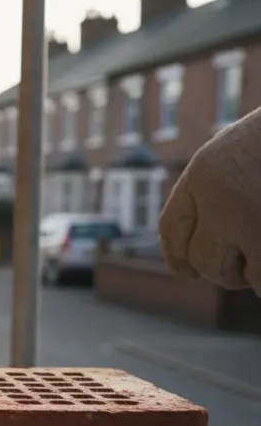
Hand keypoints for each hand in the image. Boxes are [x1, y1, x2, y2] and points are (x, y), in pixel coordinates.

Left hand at [159, 105, 260, 293]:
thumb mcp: (247, 149)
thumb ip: (225, 188)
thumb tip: (212, 245)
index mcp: (206, 172)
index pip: (173, 226)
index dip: (177, 254)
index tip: (187, 270)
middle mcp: (220, 200)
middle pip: (203, 260)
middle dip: (223, 271)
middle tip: (243, 269)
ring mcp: (252, 224)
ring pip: (238, 276)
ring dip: (254, 275)